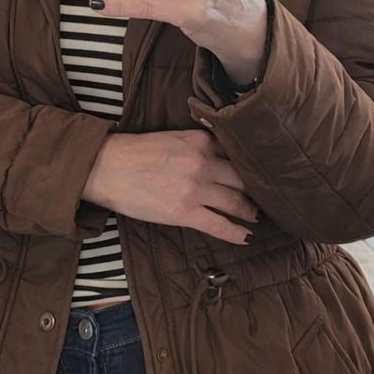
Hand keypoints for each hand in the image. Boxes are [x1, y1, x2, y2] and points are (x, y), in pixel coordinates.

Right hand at [83, 130, 260, 244]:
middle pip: (242, 178)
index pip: (236, 153)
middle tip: (267, 197)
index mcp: (200, 141)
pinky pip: (219, 225)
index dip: (250, 165)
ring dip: (250, 211)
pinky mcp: (184, 212)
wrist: (107, 167)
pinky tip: (247, 237)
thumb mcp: (173, 136)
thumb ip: (199, 143)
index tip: (261, 173)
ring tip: (257, 216)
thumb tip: (220, 153)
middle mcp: (203, 162)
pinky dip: (237, 233)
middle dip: (256, 189)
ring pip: (235, 202)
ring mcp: (195, 189)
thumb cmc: (135, 152)